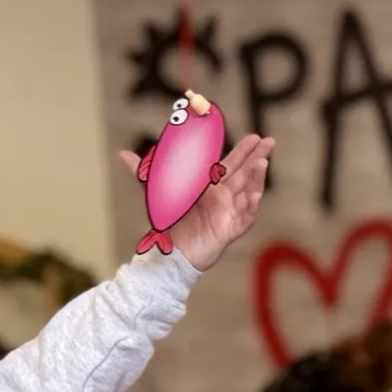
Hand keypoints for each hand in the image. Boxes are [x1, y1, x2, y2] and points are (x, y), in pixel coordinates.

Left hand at [116, 133, 273, 271]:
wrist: (170, 254)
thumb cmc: (168, 223)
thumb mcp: (154, 193)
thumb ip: (142, 172)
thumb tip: (122, 154)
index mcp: (211, 187)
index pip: (231, 165)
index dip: (243, 151)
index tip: (254, 138)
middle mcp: (224, 198)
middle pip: (245, 174)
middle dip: (257, 157)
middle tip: (269, 141)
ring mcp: (229, 213)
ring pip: (247, 192)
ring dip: (256, 177)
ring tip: (262, 162)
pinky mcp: (230, 230)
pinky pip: (245, 216)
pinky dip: (250, 205)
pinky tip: (255, 193)